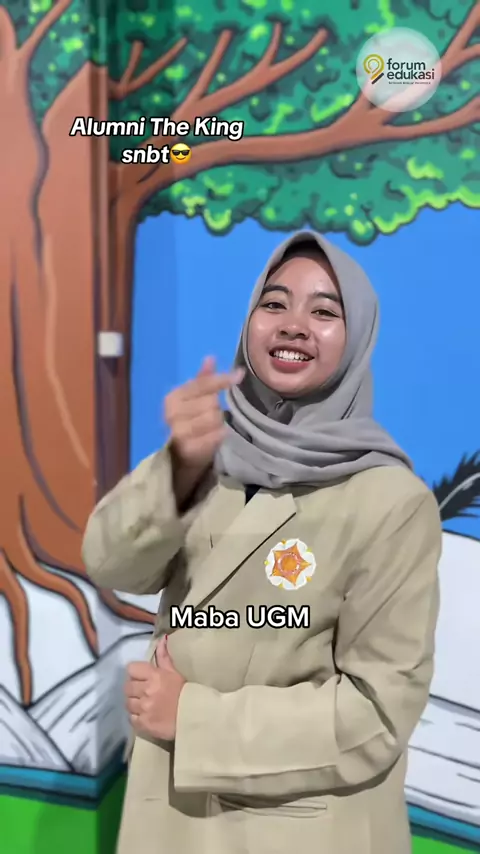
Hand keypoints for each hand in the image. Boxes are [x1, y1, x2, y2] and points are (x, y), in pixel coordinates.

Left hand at [125, 636, 185, 740]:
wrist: (194, 716)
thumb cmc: (184, 692)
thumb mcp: (174, 672)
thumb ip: (164, 657)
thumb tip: (161, 639)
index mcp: (154, 676)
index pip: (131, 669)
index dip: (135, 673)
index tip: (141, 678)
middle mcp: (146, 691)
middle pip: (127, 687)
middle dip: (133, 689)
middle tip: (142, 692)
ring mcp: (144, 708)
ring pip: (128, 703)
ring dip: (134, 703)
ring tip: (144, 705)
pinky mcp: (143, 724)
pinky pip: (131, 718)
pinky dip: (136, 717)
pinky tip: (145, 716)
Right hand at [164, 356, 243, 471]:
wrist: (178, 456)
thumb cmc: (190, 423)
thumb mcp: (193, 400)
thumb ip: (202, 380)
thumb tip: (210, 357)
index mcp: (172, 397)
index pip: (202, 384)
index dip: (221, 380)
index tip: (239, 375)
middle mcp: (172, 413)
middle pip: (211, 402)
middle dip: (216, 408)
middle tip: (209, 416)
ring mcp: (178, 432)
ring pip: (215, 418)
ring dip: (218, 423)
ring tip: (210, 428)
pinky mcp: (188, 449)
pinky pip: (215, 435)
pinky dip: (219, 435)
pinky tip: (215, 436)